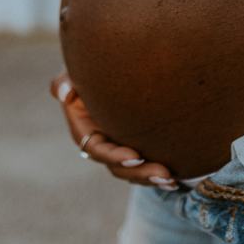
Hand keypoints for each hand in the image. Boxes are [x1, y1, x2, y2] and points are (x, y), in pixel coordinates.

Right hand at [49, 71, 178, 189]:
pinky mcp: (137, 145)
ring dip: (152, 177)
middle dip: (140, 172)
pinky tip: (178, 178)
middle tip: (164, 174)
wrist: (115, 64)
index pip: (98, 149)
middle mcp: (103, 143)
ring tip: (172, 180)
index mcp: (85, 130)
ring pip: (133, 170)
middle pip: (118, 166)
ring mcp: (120, 146)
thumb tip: (65, 92)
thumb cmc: (92, 67)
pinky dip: (158, 173)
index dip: (115, 156)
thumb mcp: (74, 73)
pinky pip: (146, 164)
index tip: (135, 156)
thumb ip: (65, 81)